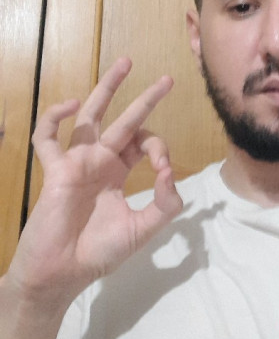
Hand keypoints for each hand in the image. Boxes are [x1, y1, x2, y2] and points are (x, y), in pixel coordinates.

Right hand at [6, 57, 182, 310]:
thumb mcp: (141, 230)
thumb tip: (170, 173)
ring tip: (124, 63)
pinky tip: (69, 105)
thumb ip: (164, 204)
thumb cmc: (98, 254)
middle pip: (123, 119)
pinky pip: (47, 137)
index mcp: (119, 173)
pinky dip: (53, 118)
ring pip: (90, 116)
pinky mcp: (55, 169)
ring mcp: (77, 162)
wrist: (61, 275)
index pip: (143, 144)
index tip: (161, 169)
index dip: (158, 147)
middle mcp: (100, 161)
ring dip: (106, 89)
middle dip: (145, 98)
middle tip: (167, 79)